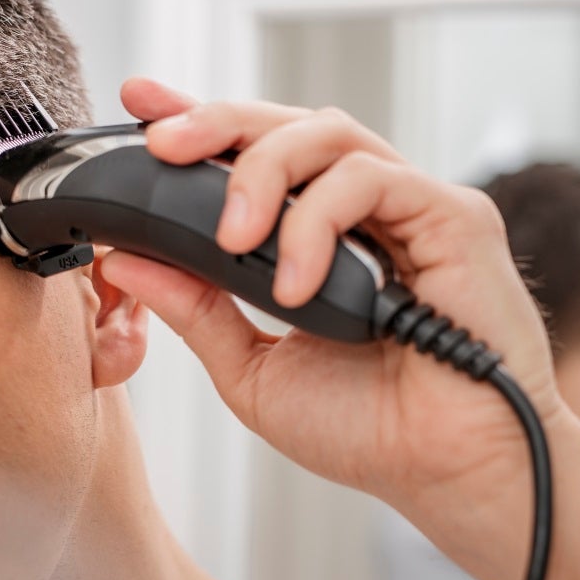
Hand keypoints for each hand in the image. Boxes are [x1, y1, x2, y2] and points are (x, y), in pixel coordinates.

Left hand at [100, 78, 568, 579]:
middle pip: (291, 124)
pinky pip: (372, 179)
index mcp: (324, 236)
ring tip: (231, 240)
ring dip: (263, 173)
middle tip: (164, 146)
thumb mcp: (254, 367)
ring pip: (330, 133)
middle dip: (218, 122)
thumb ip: (197, 308)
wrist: (443, 474)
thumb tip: (126, 258)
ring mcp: (413, 207)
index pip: (261, 154)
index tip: (142, 106)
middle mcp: (369, 211)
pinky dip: (318, 222)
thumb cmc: (369, 429)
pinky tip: (296, 285)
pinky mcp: (454, 215)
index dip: (205, 120)